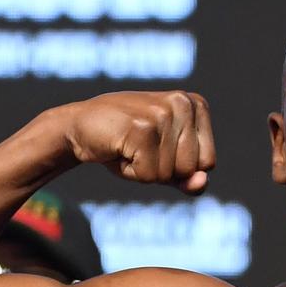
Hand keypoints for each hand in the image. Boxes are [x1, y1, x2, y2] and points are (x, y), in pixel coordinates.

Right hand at [61, 91, 214, 193]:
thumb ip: (188, 177)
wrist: (78, 127)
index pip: (208, 162)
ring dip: (144, 171)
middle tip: (138, 147)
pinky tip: (118, 149)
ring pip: (169, 174)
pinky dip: (130, 172)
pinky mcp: (142, 128)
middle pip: (190, 169)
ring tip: (128, 147)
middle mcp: (183, 103)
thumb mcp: (163, 162)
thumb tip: (201, 183)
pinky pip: (149, 176)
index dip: (179, 168)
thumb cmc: (125, 144)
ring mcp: (163, 113)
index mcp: (196, 105)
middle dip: (162, 170)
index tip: (156, 148)